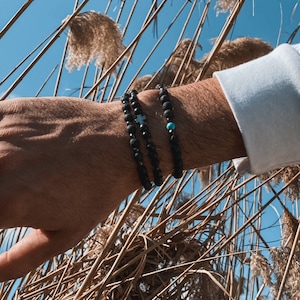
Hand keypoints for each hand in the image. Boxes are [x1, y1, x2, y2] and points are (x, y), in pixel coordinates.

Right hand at [0, 97, 136, 280]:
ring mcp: (3, 133)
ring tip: (12, 175)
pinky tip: (7, 151)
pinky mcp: (12, 110)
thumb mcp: (65, 235)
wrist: (123, 142)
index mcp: (8, 202)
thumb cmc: (100, 189)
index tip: (4, 213)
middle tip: (8, 194)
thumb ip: (21, 260)